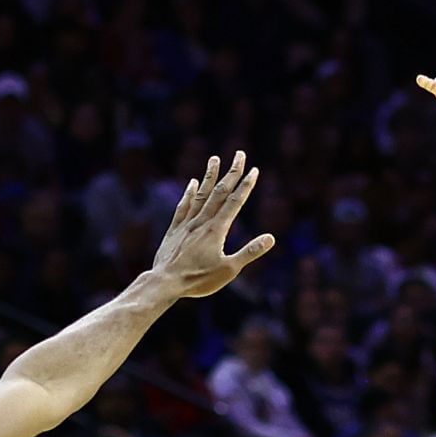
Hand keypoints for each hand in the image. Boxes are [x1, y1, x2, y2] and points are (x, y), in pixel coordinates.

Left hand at [150, 152, 274, 297]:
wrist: (165, 283)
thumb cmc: (198, 280)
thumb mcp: (229, 270)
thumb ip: (250, 252)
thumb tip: (270, 238)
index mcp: (217, 229)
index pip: (235, 202)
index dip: (246, 185)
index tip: (254, 170)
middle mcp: (202, 222)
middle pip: (220, 192)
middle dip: (231, 172)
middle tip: (239, 154)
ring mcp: (187, 224)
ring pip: (201, 194)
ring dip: (210, 176)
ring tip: (215, 158)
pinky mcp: (174, 231)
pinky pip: (183, 207)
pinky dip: (189, 193)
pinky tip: (193, 183)